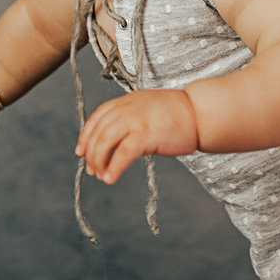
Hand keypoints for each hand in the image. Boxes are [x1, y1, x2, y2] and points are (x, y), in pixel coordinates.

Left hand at [75, 88, 198, 183]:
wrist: (199, 113)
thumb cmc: (179, 115)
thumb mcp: (148, 110)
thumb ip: (131, 120)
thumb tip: (119, 142)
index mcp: (126, 101)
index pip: (97, 117)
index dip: (86, 135)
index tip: (80, 150)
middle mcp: (127, 108)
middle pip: (98, 131)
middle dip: (91, 153)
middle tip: (92, 169)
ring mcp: (135, 120)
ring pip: (105, 141)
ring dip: (99, 161)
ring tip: (100, 175)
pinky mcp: (145, 134)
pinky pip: (123, 153)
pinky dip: (114, 167)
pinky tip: (110, 177)